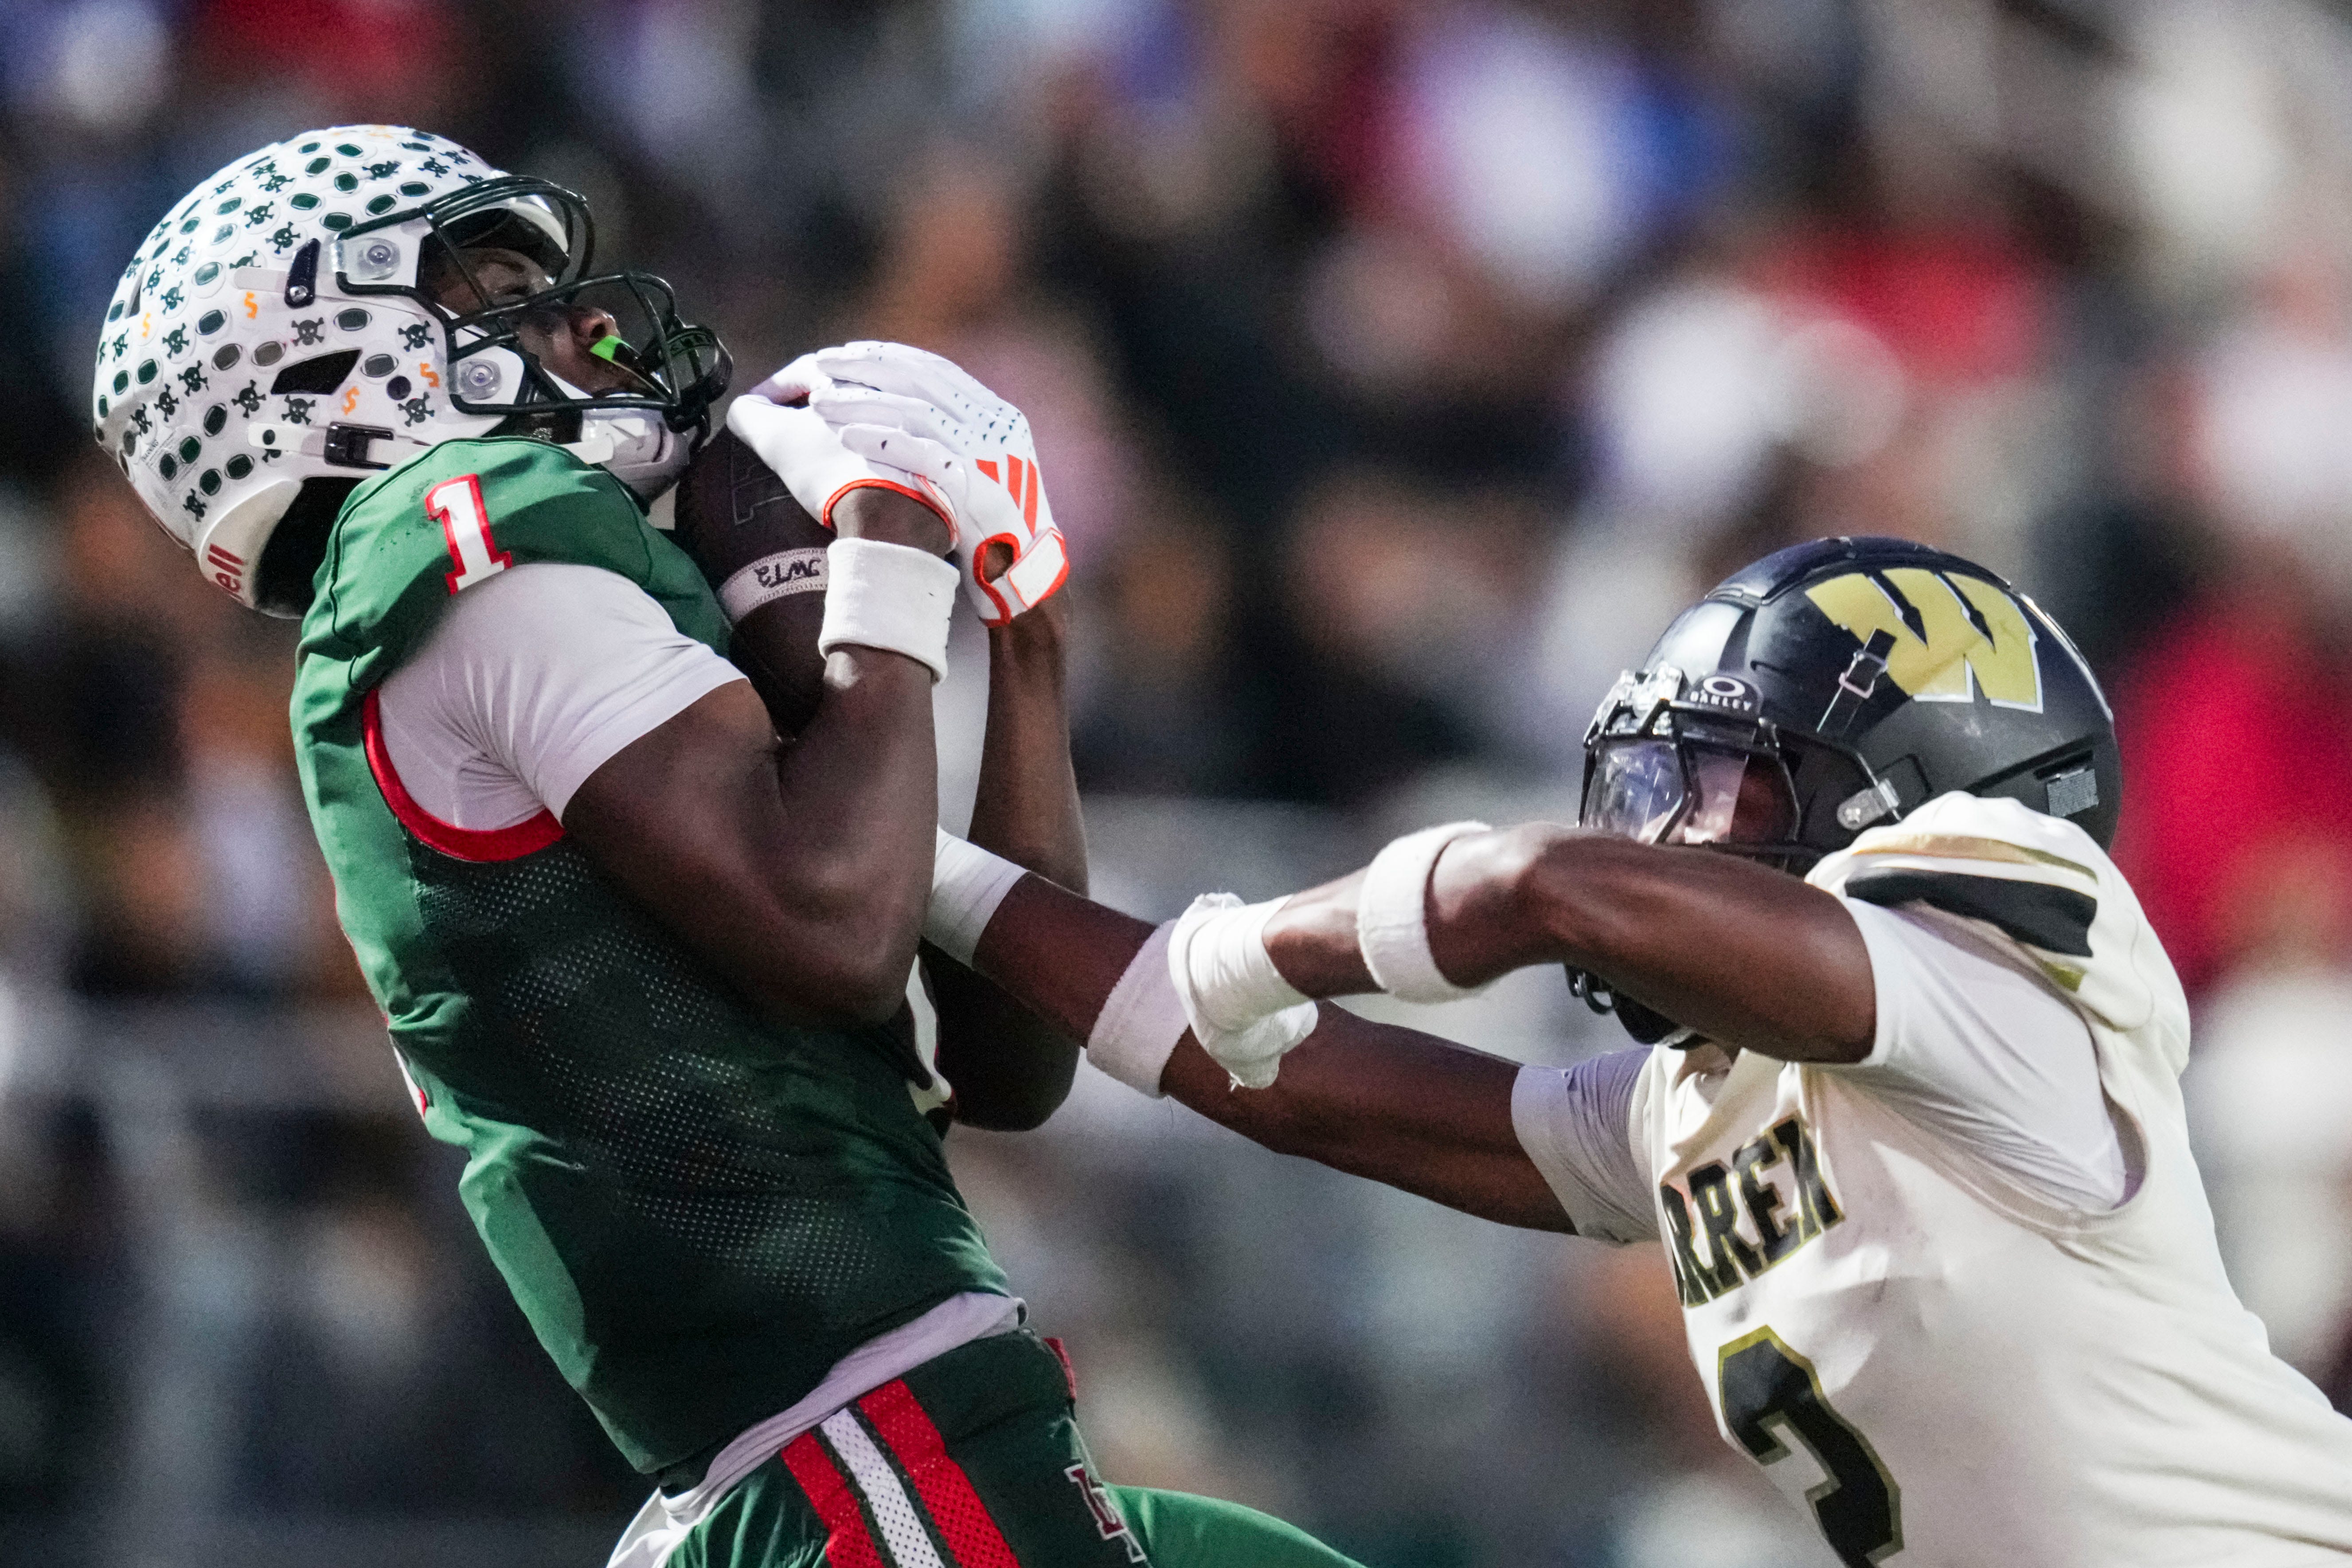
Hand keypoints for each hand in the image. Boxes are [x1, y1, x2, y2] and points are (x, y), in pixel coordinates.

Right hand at [726, 354, 954, 539]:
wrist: (893, 512)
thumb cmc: (830, 471)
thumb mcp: (777, 440)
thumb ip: (749, 416)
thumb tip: (742, 409)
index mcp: (849, 374)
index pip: (805, 370)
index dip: (776, 388)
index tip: (758, 407)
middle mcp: (890, 381)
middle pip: (849, 377)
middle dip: (819, 391)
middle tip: (798, 411)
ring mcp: (922, 407)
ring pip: (887, 395)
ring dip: (860, 406)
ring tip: (837, 427)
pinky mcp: (943, 438)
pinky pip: (918, 423)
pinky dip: (894, 428)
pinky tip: (882, 445)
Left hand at [808, 341, 1069, 626]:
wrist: (1026, 578)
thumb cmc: (995, 530)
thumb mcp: (985, 472)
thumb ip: (955, 440)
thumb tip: (905, 414)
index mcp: (999, 417)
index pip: (937, 370)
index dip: (889, 357)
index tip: (849, 354)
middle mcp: (996, 427)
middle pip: (920, 381)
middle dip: (866, 369)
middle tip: (821, 364)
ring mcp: (987, 455)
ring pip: (914, 411)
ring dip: (863, 402)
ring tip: (818, 402)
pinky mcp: (974, 485)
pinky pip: (918, 451)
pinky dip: (879, 439)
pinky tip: (843, 435)